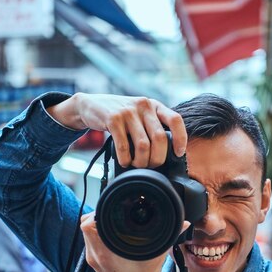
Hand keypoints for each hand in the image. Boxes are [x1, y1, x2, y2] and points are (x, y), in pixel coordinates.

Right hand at [47, 93, 186, 167]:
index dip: (180, 138)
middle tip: (151, 166)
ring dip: (141, 162)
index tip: (178, 153)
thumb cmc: (119, 116)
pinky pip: (124, 146)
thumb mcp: (139, 115)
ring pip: (143, 145)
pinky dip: (125, 159)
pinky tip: (124, 161)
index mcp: (154, 105)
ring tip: (136, 165)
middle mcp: (144, 106)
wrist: (91, 105)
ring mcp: (128, 111)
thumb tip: (168, 153)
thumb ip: (152, 126)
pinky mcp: (113, 119)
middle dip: (157, 158)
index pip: (175, 120)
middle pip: (160, 138)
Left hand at [81, 212, 189, 271]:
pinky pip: (90, 240)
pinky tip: (112, 232)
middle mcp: (94, 255)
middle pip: (85, 224)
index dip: (98, 211)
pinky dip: (98, 232)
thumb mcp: (158, 258)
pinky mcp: (94, 261)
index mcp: (104, 253)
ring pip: (86, 232)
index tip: (111, 207)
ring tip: (113, 219)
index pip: (88, 224)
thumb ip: (171, 237)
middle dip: (98, 214)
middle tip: (114, 211)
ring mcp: (92, 258)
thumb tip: (183, 223)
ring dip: (97, 223)